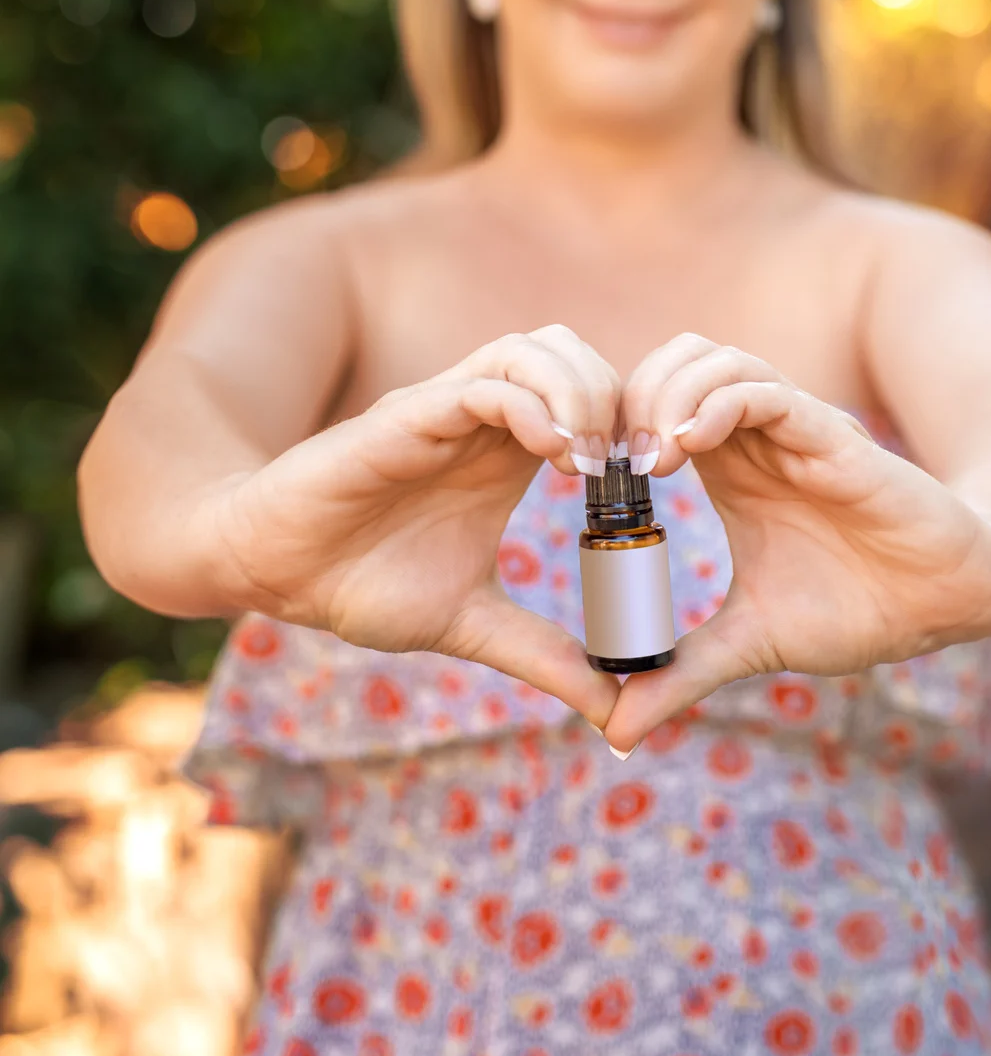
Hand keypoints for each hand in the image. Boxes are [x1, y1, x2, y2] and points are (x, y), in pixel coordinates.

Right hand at [207, 325, 620, 725]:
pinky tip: (550, 454)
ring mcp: (444, 411)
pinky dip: (528, 405)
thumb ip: (542, 653)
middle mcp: (481, 419)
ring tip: (589, 460)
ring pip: (531, 349)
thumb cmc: (362, 584)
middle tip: (627, 466)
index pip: (588, 394)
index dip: (628, 425)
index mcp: (505, 454)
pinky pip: (479, 384)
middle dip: (613, 395)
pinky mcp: (406, 418)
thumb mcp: (472, 625)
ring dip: (577, 390)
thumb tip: (611, 706)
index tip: (648, 484)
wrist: (277, 575)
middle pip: (570, 352)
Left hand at [606, 334, 990, 748]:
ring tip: (649, 457)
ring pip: (713, 359)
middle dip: (629, 397)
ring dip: (666, 393)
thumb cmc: (857, 608)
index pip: (652, 405)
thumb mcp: (751, 642)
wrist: (945, 601)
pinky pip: (764, 390)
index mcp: (728, 469)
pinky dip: (717, 403)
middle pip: (671, 363)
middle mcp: (753, 436)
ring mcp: (790, 428)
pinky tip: (689, 446)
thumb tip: (614, 730)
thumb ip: (683, 673)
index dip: (613, 425)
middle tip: (611, 463)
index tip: (586, 479)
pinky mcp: (828, 433)